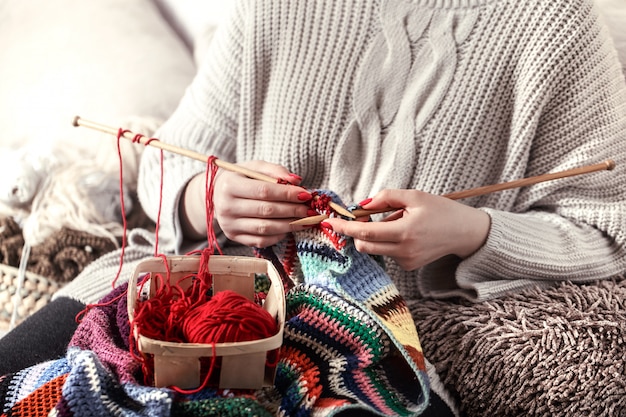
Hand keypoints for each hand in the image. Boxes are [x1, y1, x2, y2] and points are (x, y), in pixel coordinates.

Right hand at [181, 160, 311, 247]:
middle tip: (310, 209)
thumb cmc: (241, 178)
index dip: (287, 194)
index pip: (263, 191)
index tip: (306, 194)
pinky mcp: (234, 237)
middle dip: (292, 210)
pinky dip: (279, 235)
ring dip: (290, 225)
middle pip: (266, 211)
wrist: (216, 194)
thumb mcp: (254, 167)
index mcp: (229, 186)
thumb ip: (275, 171)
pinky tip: (289, 228)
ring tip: (305, 220)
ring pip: (265, 228)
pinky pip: (261, 241)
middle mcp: (226, 207)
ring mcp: (229, 225)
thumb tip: (297, 182)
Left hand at [322, 189, 490, 270]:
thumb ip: (386, 197)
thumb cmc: (440, 210)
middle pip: (365, 245)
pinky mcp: (409, 266)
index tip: (330, 222)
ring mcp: (407, 261)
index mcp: (405, 231)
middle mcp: (404, 250)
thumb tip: (362, 205)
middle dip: (356, 232)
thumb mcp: (414, 196)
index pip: (365, 233)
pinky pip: (387, 253)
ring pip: (375, 249)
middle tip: (360, 217)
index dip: (345, 227)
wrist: (464, 232)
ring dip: (374, 236)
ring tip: (397, 222)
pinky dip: (387, 242)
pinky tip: (405, 233)